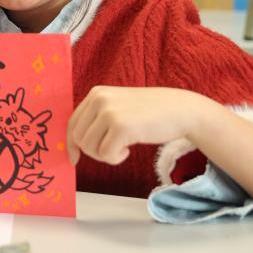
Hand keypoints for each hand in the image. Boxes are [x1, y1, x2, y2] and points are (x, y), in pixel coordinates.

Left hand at [66, 86, 209, 165]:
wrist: (180, 110)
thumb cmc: (150, 113)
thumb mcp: (118, 107)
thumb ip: (98, 117)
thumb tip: (75, 143)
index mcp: (96, 94)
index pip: (72, 123)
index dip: (71, 144)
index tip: (74, 158)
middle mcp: (99, 99)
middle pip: (79, 138)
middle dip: (93, 151)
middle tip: (114, 149)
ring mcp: (109, 112)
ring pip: (90, 148)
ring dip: (106, 155)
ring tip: (123, 147)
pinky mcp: (120, 127)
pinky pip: (106, 154)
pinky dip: (116, 158)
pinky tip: (129, 149)